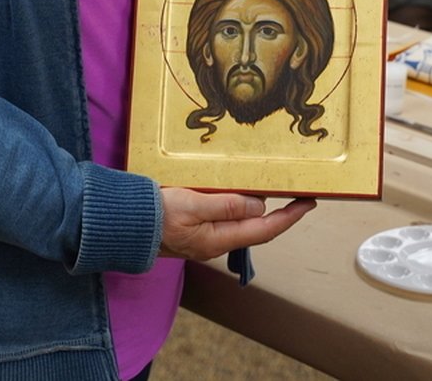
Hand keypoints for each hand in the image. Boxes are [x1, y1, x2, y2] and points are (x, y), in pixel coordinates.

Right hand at [158, 188, 316, 260]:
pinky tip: (240, 193)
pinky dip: (239, 205)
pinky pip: (225, 218)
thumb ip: (227, 206)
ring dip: (260, 208)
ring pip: (241, 223)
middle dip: (280, 213)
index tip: (309, 202)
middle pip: (257, 229)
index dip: (289, 216)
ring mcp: (204, 237)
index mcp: (218, 239)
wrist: (122, 225)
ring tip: (275, 189)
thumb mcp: (192, 205)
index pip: (265, 229)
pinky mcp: (194, 229)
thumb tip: (259, 207)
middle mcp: (215, 242)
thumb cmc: (154, 215)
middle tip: (297, 192)